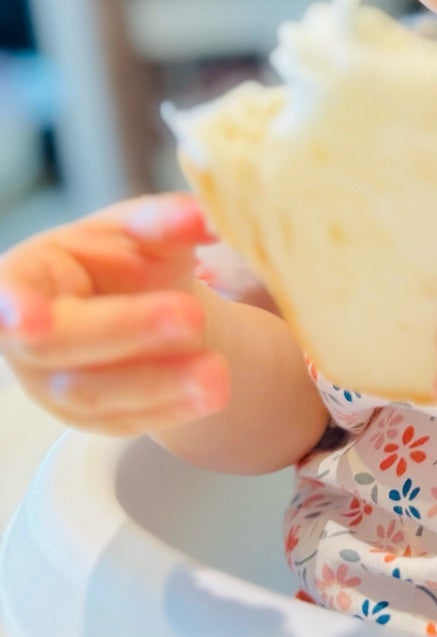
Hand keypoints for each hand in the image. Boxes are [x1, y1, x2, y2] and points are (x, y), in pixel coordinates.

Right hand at [0, 194, 229, 436]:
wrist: (144, 302)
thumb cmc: (125, 257)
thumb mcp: (142, 230)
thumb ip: (166, 221)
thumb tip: (204, 215)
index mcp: (29, 274)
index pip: (8, 291)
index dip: (13, 307)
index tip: (32, 320)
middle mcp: (28, 337)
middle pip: (61, 345)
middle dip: (127, 331)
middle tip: (192, 316)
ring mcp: (55, 385)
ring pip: (96, 395)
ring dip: (159, 384)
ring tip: (217, 373)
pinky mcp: (93, 419)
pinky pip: (127, 420)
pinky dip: (172, 408)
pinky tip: (212, 393)